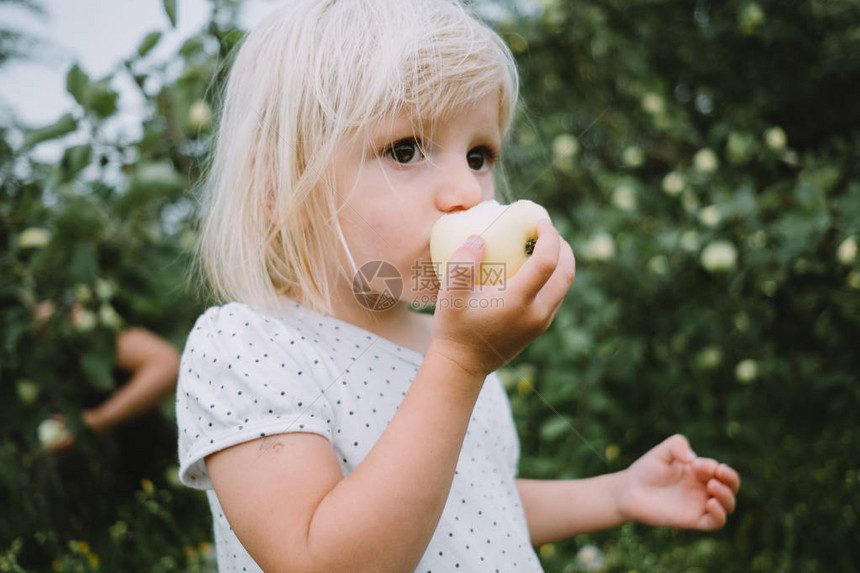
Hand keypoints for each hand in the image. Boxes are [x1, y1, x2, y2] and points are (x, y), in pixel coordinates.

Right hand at [429, 220, 575, 377]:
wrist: (463, 365)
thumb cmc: (455, 328)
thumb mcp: (450, 294)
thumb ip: (462, 263)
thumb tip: (479, 239)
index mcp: (518, 301)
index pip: (547, 261)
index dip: (549, 237)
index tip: (539, 222)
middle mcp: (537, 312)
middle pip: (566, 272)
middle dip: (563, 246)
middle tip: (547, 230)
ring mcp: (541, 322)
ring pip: (565, 285)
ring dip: (561, 261)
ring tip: (542, 245)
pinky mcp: (540, 327)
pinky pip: (557, 296)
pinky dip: (554, 276)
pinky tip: (534, 268)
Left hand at [615, 434, 740, 529]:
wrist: (630, 491)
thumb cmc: (646, 470)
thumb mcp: (662, 451)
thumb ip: (677, 445)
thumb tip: (694, 459)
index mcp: (699, 472)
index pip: (718, 469)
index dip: (712, 466)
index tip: (694, 464)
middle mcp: (703, 489)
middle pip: (731, 486)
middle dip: (731, 479)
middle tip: (718, 473)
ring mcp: (699, 505)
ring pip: (728, 505)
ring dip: (727, 496)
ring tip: (712, 487)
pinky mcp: (693, 520)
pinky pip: (716, 523)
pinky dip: (720, 515)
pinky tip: (710, 504)